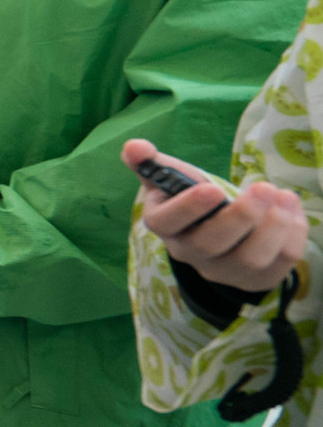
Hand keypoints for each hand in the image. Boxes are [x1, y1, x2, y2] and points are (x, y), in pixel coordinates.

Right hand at [123, 139, 308, 293]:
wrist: (218, 234)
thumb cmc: (194, 200)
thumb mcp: (173, 180)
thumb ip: (154, 163)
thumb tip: (134, 146)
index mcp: (165, 225)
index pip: (166, 223)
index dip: (189, 208)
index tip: (213, 189)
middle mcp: (190, 254)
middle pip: (211, 243)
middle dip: (242, 216)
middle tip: (264, 188)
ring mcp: (224, 271)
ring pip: (249, 259)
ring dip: (273, 227)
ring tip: (284, 196)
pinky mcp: (256, 280)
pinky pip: (279, 265)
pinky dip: (292, 236)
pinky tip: (292, 212)